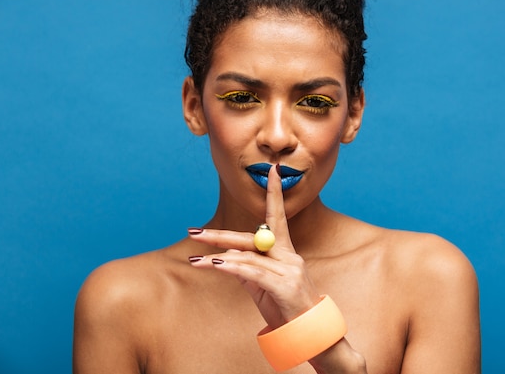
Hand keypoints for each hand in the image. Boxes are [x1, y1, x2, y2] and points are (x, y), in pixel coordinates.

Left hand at [188, 164, 320, 327]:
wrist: (310, 334)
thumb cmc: (286, 308)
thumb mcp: (263, 286)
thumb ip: (249, 269)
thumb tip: (227, 257)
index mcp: (286, 252)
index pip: (278, 217)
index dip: (274, 193)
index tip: (272, 170)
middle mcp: (290, 256)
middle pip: (252, 237)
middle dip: (220, 235)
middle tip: (194, 232)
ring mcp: (290, 269)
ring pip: (248, 255)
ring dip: (217, 257)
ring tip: (195, 260)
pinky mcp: (285, 285)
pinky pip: (253, 272)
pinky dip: (232, 267)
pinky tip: (215, 263)